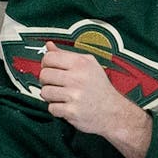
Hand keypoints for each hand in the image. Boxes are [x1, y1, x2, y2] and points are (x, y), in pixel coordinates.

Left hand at [38, 42, 151, 157]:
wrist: (114, 112)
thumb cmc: (99, 88)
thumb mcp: (88, 65)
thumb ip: (66, 55)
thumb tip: (48, 45)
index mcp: (81, 63)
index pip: (49, 58)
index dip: (46, 64)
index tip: (51, 70)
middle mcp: (78, 78)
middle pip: (44, 75)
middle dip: (47, 82)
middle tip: (57, 85)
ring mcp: (75, 95)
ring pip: (45, 92)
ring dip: (51, 97)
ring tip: (62, 97)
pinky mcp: (72, 111)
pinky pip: (51, 108)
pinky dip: (57, 110)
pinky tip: (67, 106)